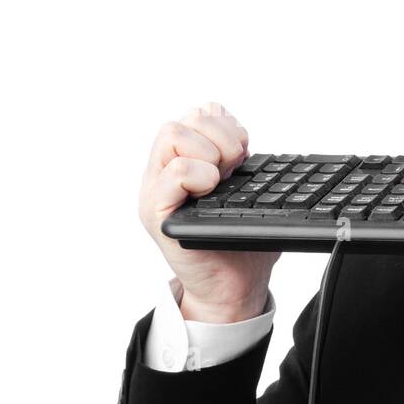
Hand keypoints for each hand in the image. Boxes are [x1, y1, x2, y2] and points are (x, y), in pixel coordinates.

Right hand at [139, 102, 279, 322]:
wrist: (233, 289)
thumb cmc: (240, 245)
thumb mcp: (246, 194)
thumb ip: (236, 159)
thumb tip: (235, 126)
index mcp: (185, 163)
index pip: (197, 114)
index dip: (225, 124)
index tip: (243, 151)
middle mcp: (165, 173)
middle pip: (184, 120)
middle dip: (222, 136)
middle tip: (235, 167)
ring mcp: (157, 191)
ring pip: (172, 134)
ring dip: (209, 152)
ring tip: (222, 180)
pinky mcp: (158, 213)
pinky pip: (173, 171)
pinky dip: (198, 174)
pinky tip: (211, 190)